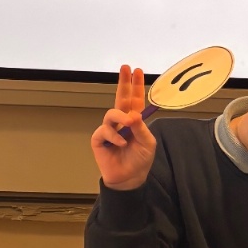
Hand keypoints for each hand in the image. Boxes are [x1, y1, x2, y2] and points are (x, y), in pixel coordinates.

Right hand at [91, 65, 156, 190]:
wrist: (129, 178)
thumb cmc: (139, 160)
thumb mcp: (147, 143)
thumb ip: (141, 128)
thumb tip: (133, 114)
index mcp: (135, 120)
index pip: (135, 99)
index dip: (135, 85)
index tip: (136, 70)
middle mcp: (121, 122)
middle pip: (121, 98)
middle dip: (123, 83)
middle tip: (125, 68)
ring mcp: (109, 129)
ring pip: (111, 113)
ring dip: (121, 117)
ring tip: (128, 123)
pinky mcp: (99, 139)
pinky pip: (104, 131)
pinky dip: (114, 136)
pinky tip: (120, 144)